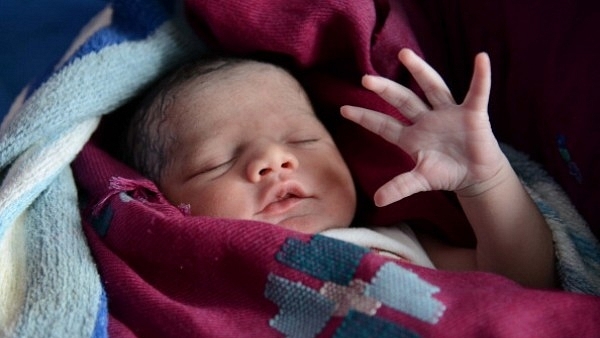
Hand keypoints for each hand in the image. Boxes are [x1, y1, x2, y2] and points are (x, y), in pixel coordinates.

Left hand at [341, 49, 507, 206]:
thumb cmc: (446, 173)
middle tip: (365, 79)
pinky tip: (481, 59)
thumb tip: (377, 201)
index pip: (383, 125)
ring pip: (431, 87)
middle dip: (385, 90)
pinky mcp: (472, 113)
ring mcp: (448, 114)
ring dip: (419, 71)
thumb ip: (399, 187)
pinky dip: (480, 77)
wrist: (475, 175)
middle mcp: (426, 120)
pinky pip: (477, 92)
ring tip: (404, 54)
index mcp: (411, 136)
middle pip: (402, 100)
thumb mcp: (420, 180)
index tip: (344, 110)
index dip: (365, 117)